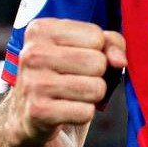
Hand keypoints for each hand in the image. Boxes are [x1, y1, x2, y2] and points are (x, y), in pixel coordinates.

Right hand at [8, 18, 126, 146]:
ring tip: (72, 95)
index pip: (96, 36)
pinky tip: (65, 112)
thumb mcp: (86, 47)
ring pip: (96, 88)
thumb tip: (120, 61)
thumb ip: (111, 43)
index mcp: (41, 29)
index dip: (98, 51)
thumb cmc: (63, 73)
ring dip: (92, 96)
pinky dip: (83, 115)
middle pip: (98, 62)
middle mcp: (32, 53)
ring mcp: (33, 83)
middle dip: (97, 75)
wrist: (27, 116)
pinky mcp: (38, 112)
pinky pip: (86, 112)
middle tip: (77, 80)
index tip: (79, 57)